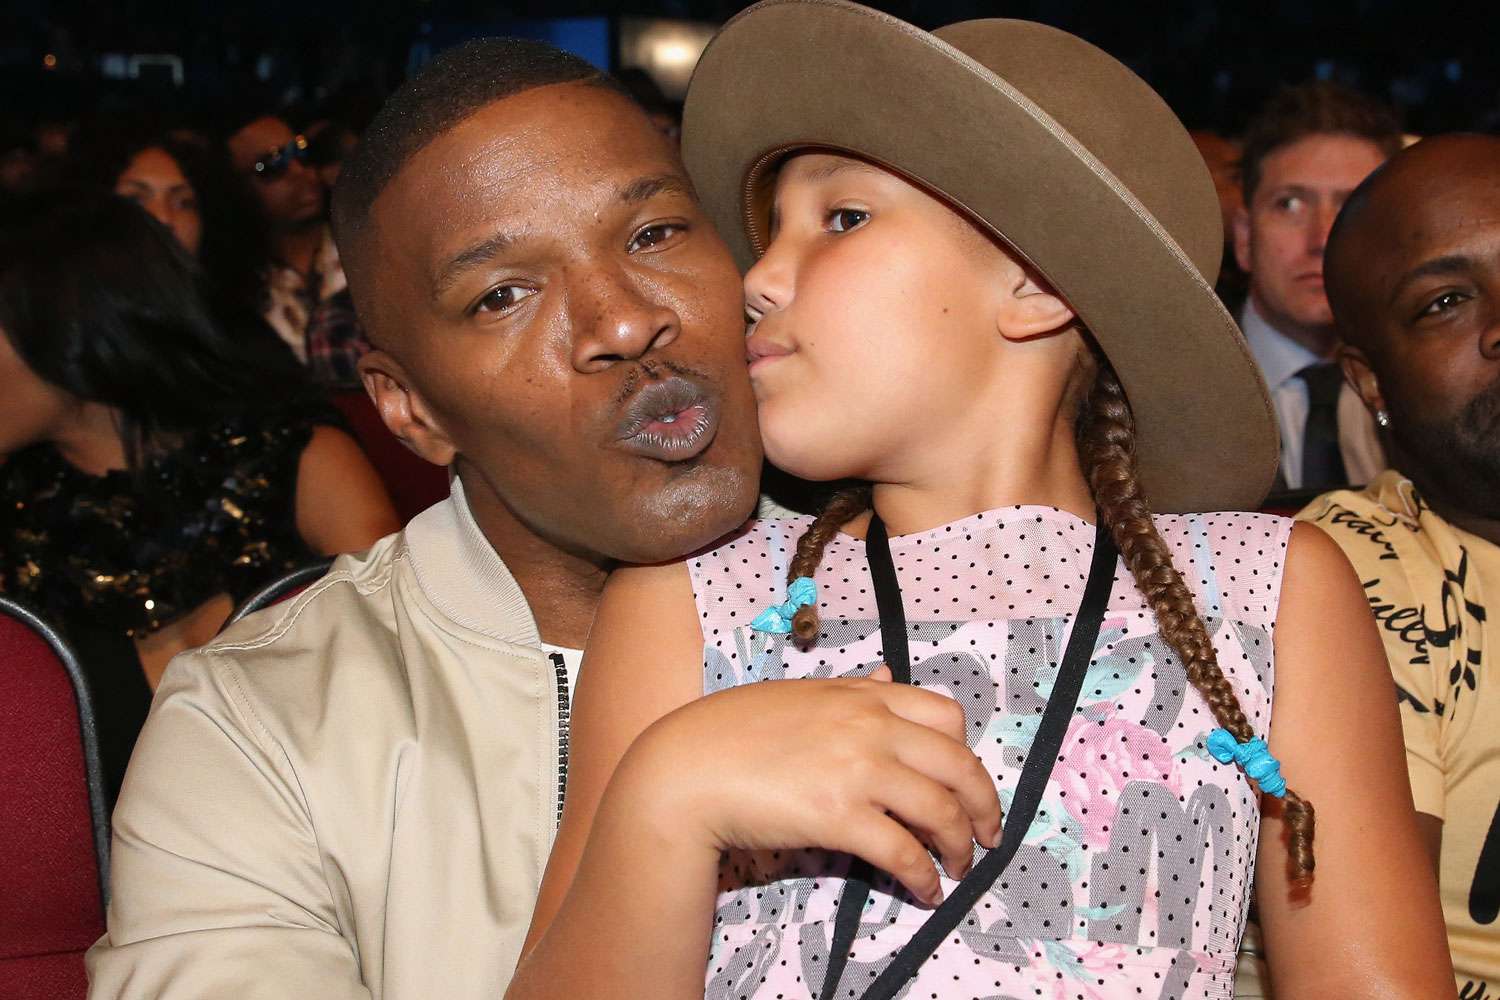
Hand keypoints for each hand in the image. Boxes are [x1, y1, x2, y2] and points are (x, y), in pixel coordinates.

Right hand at [613, 667, 1002, 904]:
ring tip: (958, 868)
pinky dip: (924, 876)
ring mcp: (857, 770)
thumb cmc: (734, 731)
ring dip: (960, 846)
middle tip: (986, 834)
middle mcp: (870, 726)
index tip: (966, 782)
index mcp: (863, 695)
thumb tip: (887, 677)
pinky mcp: (839, 816)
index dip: (966, 753)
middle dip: (983, 805)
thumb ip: (851, 691)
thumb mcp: (800, 695)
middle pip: (959, 765)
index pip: (946, 715)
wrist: (687, 767)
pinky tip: (925, 890)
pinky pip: (904, 851)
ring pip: (941, 811)